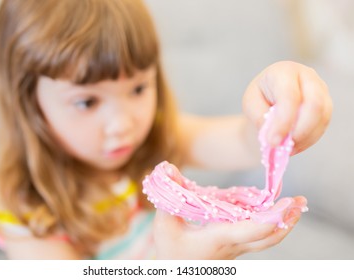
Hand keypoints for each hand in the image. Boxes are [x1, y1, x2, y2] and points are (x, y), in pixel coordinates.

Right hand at [153, 196, 305, 258]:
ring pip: (266, 239)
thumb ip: (169, 194)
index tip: (288, 202)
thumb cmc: (169, 249)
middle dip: (287, 221)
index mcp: (219, 238)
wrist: (175, 271)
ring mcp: (236, 248)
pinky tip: (272, 211)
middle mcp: (233, 246)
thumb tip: (168, 168)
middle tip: (300, 202)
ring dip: (283, 223)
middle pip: (269, 238)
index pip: (252, 231)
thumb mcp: (164, 223)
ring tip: (295, 206)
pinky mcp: (235, 247)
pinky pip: (258, 236)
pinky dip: (270, 224)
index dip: (274, 218)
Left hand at [242, 61, 331, 154]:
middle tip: (283, 147)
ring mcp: (321, 90)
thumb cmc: (259, 98)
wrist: (270, 98)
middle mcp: (307, 77)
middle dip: (300, 130)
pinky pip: (323, 125)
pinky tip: (293, 146)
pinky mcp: (326, 105)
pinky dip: (308, 140)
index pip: (289, 96)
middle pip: (314, 104)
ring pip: (322, 117)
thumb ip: (260, 117)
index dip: (283, 121)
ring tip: (286, 149)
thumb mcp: (250, 104)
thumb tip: (274, 135)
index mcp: (284, 71)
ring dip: (304, 137)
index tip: (273, 141)